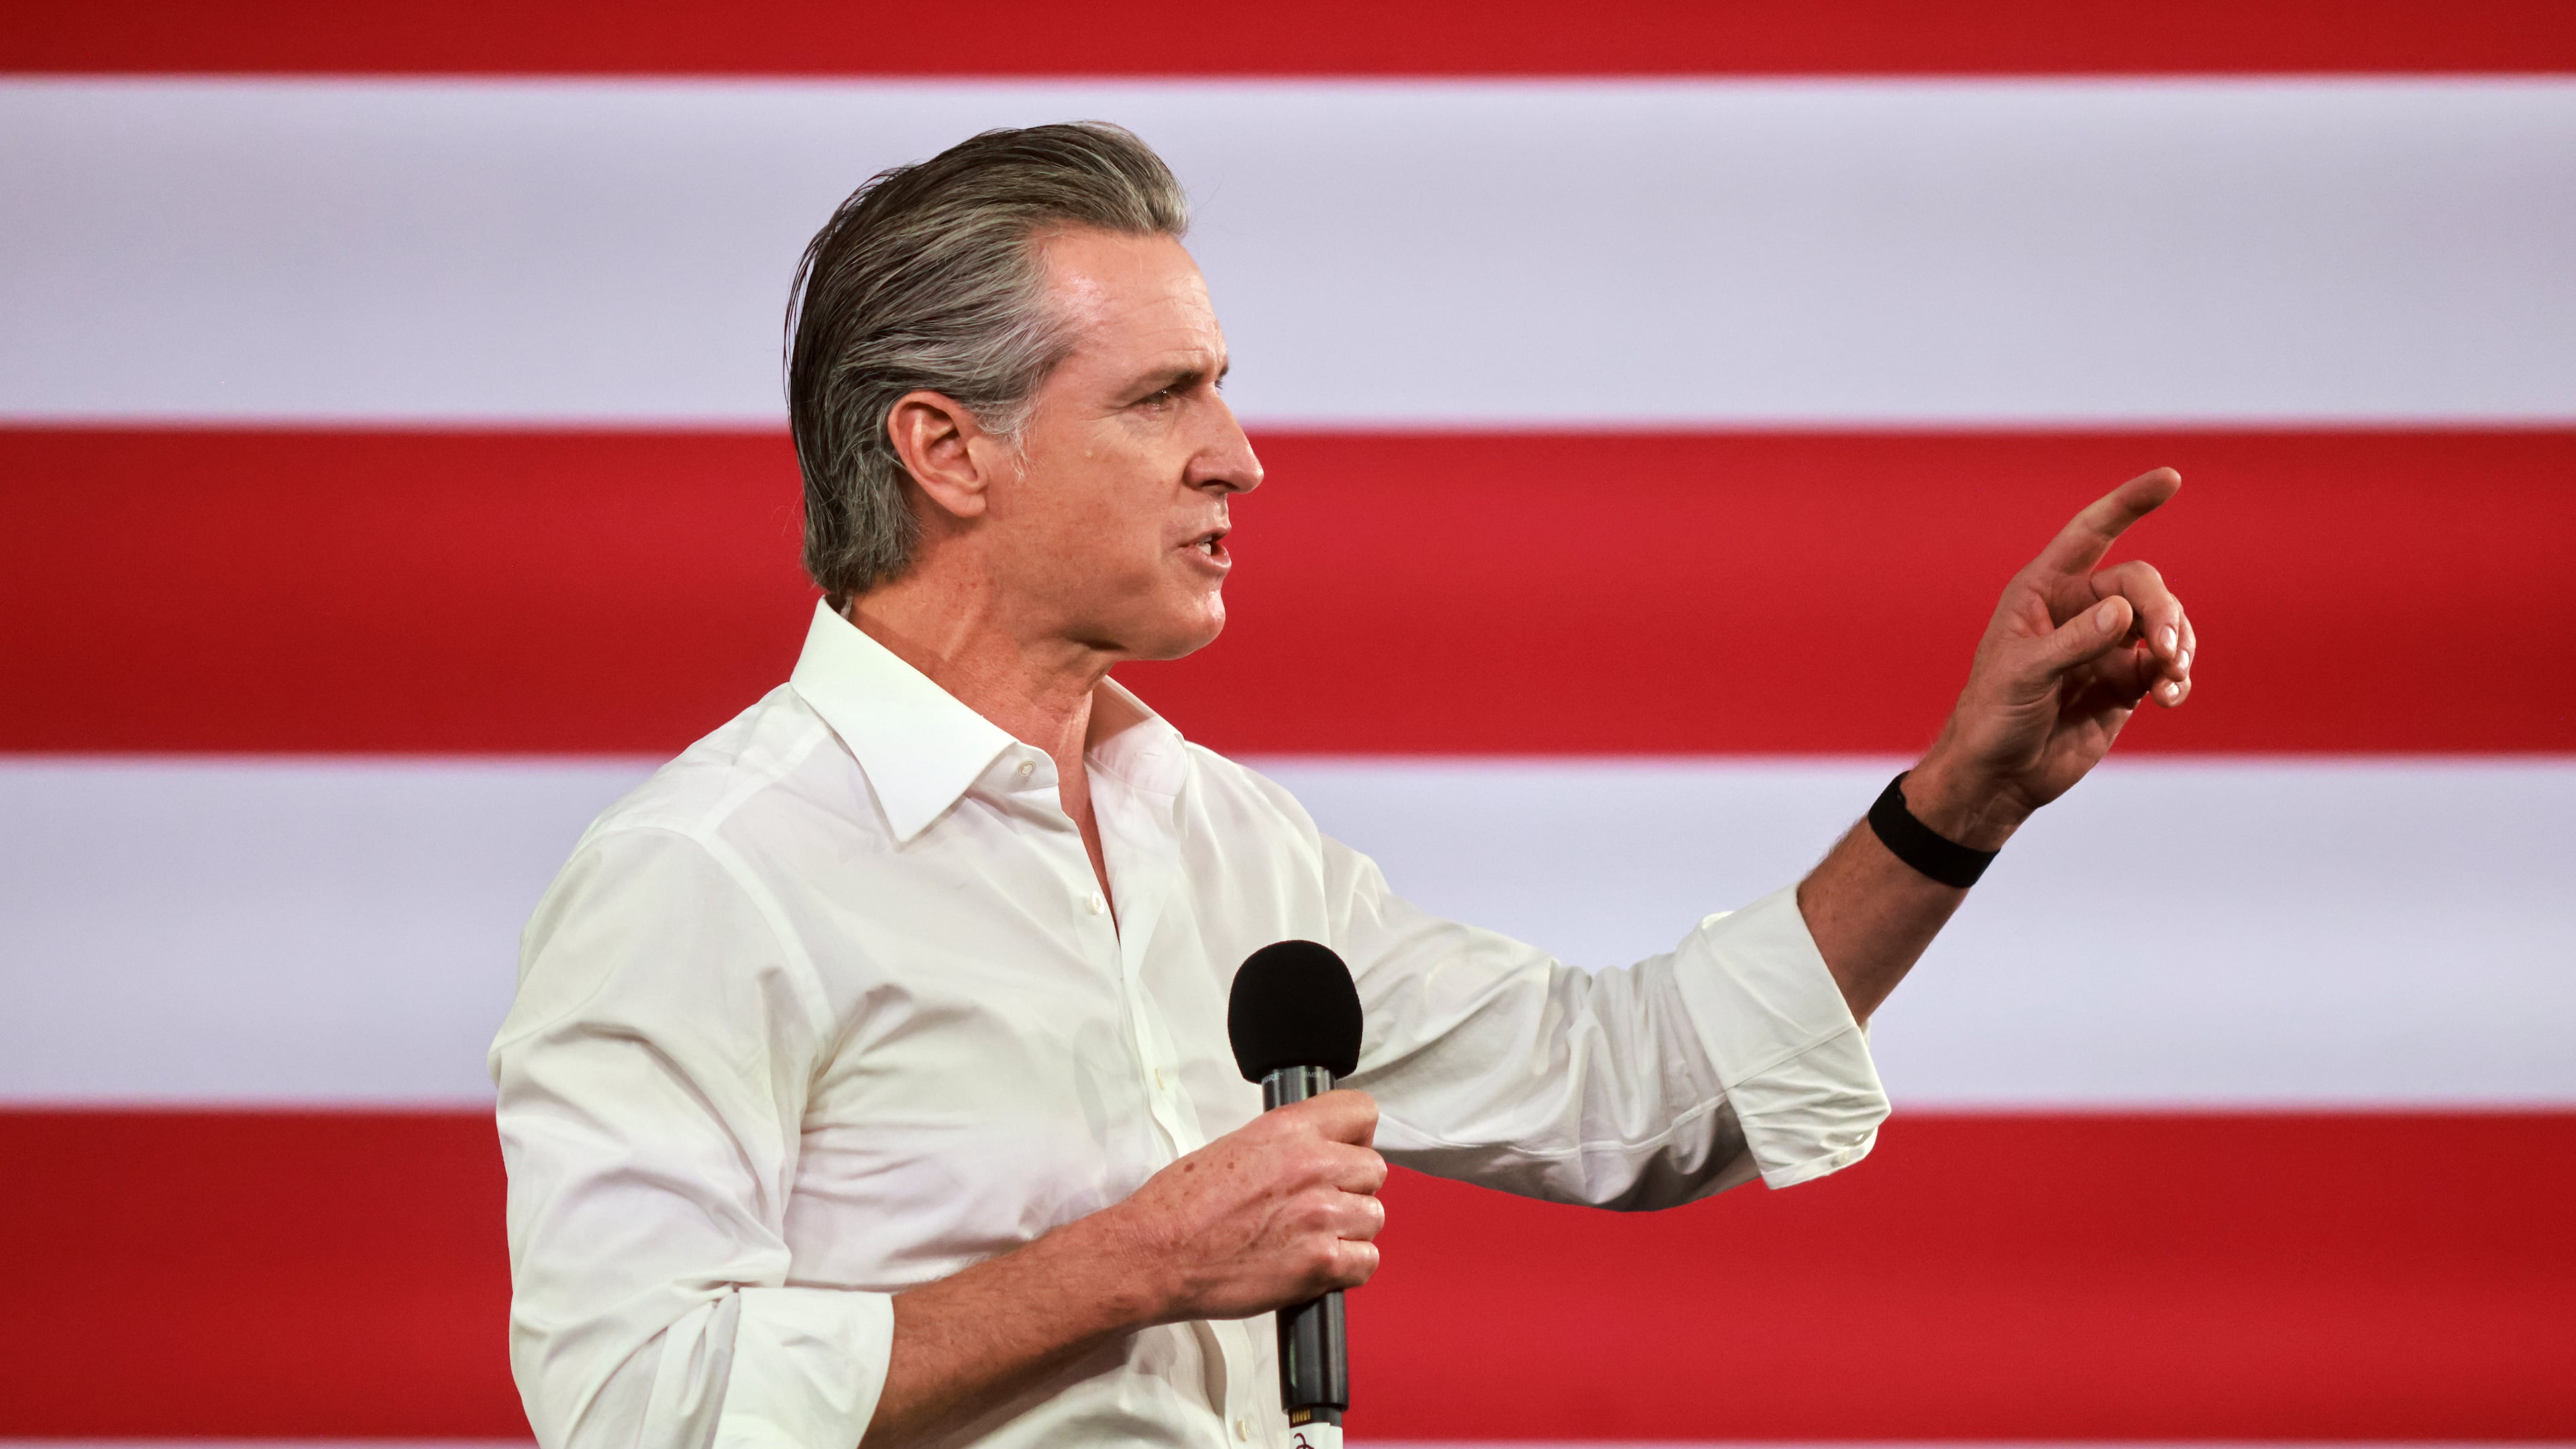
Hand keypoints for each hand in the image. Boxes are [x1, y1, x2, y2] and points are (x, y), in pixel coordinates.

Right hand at [1104, 1089, 1386, 1323]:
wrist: (1156, 1255)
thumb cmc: (1179, 1207)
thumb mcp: (1234, 1145)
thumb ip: (1285, 1145)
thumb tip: (1312, 1153)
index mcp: (1289, 1130)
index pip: (1361, 1112)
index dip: (1357, 1136)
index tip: (1345, 1151)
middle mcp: (1312, 1166)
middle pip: (1373, 1170)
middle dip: (1351, 1188)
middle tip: (1320, 1204)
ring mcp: (1320, 1215)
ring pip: (1373, 1217)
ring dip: (1349, 1230)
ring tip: (1312, 1238)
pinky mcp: (1321, 1263)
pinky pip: (1366, 1262)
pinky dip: (1347, 1269)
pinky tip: (1316, 1265)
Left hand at [1911, 468, 2195, 848]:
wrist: (1998, 776)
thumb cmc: (1992, 717)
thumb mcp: (2023, 675)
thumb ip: (2074, 642)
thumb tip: (2125, 614)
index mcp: (2043, 591)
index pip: (2091, 533)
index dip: (2128, 503)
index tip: (2171, 478)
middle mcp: (2079, 611)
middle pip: (2142, 586)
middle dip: (2163, 611)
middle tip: (2168, 649)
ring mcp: (2106, 647)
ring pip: (2164, 624)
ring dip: (2178, 645)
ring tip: (2170, 679)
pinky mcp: (2125, 684)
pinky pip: (2167, 666)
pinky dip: (2177, 677)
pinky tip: (2171, 696)